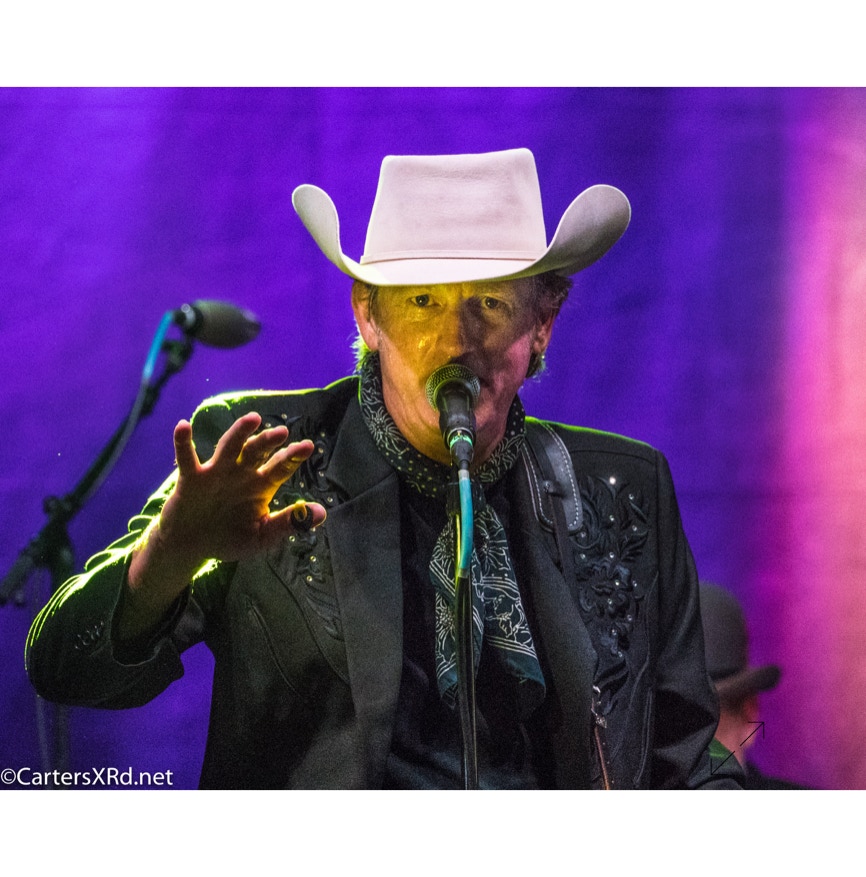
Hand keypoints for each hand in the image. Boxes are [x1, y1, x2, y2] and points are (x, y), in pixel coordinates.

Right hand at [159, 411, 326, 565]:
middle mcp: (241, 473)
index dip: (294, 456)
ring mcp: (216, 472)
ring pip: (229, 448)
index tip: (308, 446)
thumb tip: (322, 513)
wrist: (190, 547)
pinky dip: (183, 443)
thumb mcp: (262, 536)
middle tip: (282, 431)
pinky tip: (183, 426)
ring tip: (252, 419)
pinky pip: (187, 458)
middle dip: (269, 441)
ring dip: (239, 433)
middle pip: (257, 451)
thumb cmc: (229, 538)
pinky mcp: (191, 479)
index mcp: (261, 485)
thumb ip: (288, 524)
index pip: (281, 467)